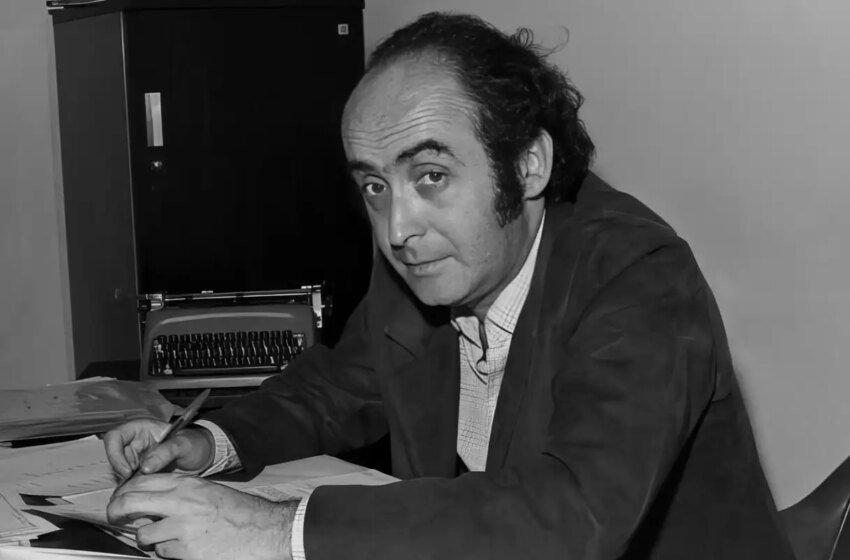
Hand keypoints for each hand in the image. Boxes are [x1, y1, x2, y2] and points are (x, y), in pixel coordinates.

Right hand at [103, 419, 213, 479]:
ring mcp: (136, 459)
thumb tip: (145, 467)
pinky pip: (129, 482)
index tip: (127, 471)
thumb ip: (165, 451)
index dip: (115, 454)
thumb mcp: (183, 443)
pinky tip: (144, 493)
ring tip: (142, 490)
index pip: (114, 437)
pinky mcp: (139, 473)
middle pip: (113, 457)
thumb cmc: (194, 442)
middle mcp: (134, 443)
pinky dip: (133, 489)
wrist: (202, 455)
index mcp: (141, 428)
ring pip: (119, 472)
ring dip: (126, 483)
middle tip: (134, 485)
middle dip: (121, 473)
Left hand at [108, 473, 296, 559]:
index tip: (119, 499)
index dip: (123, 491)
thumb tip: (153, 502)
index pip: (141, 481)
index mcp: (187, 484)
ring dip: (149, 539)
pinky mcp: (185, 549)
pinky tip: (184, 548)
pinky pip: (162, 552)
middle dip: (116, 512)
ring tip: (163, 539)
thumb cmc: (240, 511)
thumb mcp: (209, 491)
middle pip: (130, 502)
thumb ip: (181, 493)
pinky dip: (168, 552)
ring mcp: (181, 526)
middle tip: (115, 518)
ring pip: (144, 534)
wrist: (264, 529)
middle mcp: (181, 502)